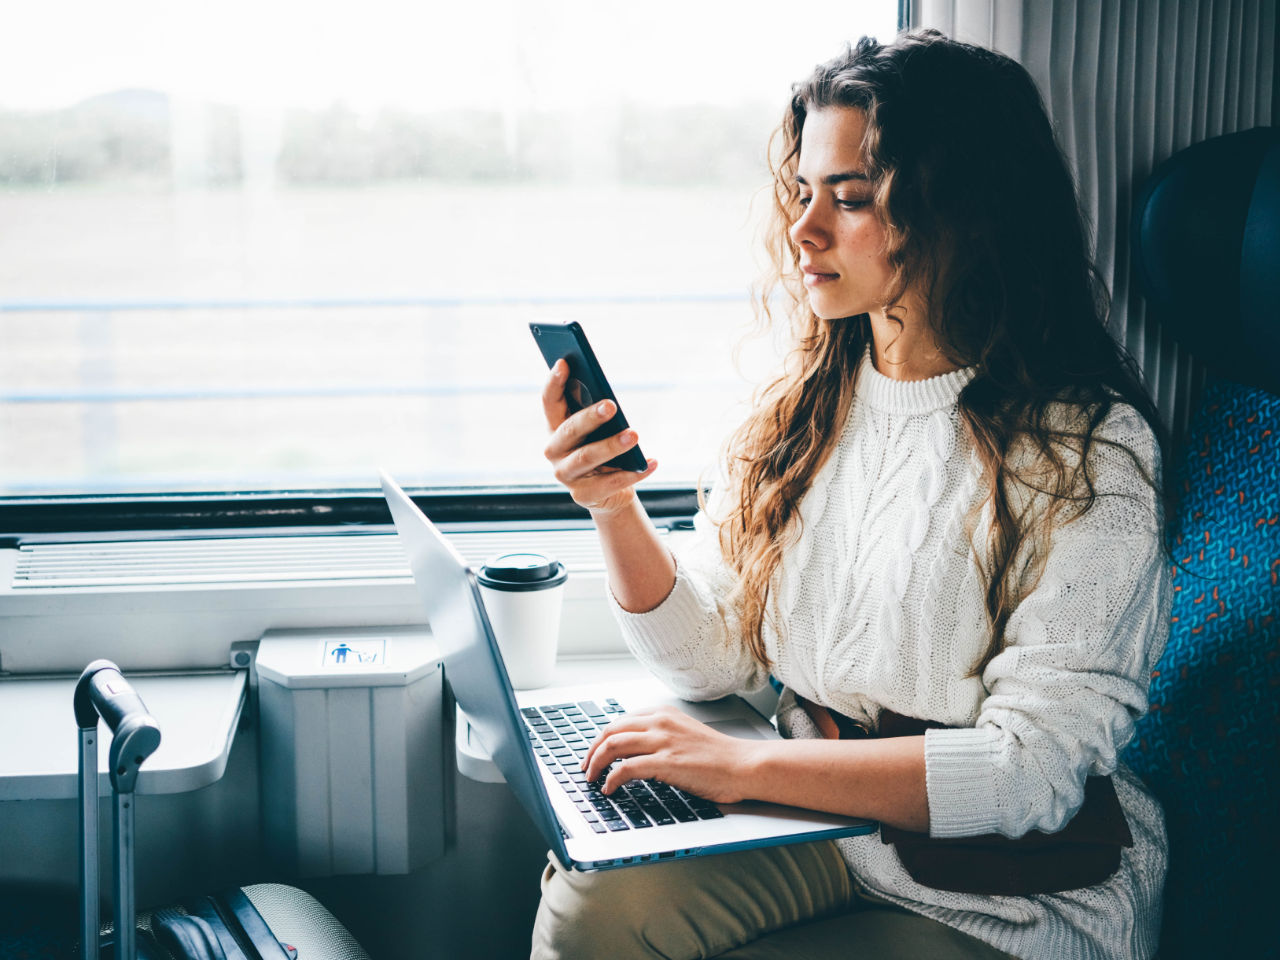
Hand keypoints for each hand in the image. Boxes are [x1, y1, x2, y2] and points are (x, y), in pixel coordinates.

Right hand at [541, 358, 656, 515]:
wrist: (609, 493)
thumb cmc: (603, 450)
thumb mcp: (599, 430)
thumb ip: (597, 413)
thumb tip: (609, 397)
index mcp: (555, 428)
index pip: (549, 402)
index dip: (553, 382)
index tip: (564, 362)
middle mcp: (554, 451)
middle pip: (569, 430)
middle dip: (590, 416)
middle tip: (611, 404)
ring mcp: (566, 475)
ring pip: (587, 456)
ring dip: (612, 445)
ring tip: (635, 435)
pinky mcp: (583, 495)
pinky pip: (609, 483)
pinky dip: (633, 473)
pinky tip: (652, 462)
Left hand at [581, 706, 756, 803]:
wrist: (743, 765)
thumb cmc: (719, 755)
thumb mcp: (685, 733)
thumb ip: (662, 734)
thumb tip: (636, 750)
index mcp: (664, 713)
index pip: (620, 721)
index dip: (601, 738)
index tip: (594, 752)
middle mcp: (660, 721)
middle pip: (610, 730)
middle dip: (592, 750)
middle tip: (585, 767)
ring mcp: (662, 740)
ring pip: (612, 745)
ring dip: (595, 763)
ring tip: (591, 778)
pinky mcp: (666, 762)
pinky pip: (625, 768)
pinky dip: (611, 779)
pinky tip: (609, 789)